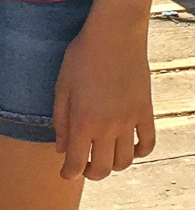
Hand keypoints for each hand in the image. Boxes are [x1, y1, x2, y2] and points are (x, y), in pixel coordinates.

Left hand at [53, 13, 153, 180]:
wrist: (115, 35)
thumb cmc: (83, 56)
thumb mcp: (62, 85)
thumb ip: (60, 120)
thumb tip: (61, 148)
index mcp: (83, 121)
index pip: (77, 162)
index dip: (69, 173)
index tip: (65, 173)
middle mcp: (108, 127)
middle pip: (103, 169)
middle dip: (91, 173)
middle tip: (83, 166)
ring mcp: (130, 121)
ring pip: (125, 161)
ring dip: (113, 165)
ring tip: (104, 155)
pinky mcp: (145, 112)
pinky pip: (148, 144)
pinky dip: (139, 152)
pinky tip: (129, 147)